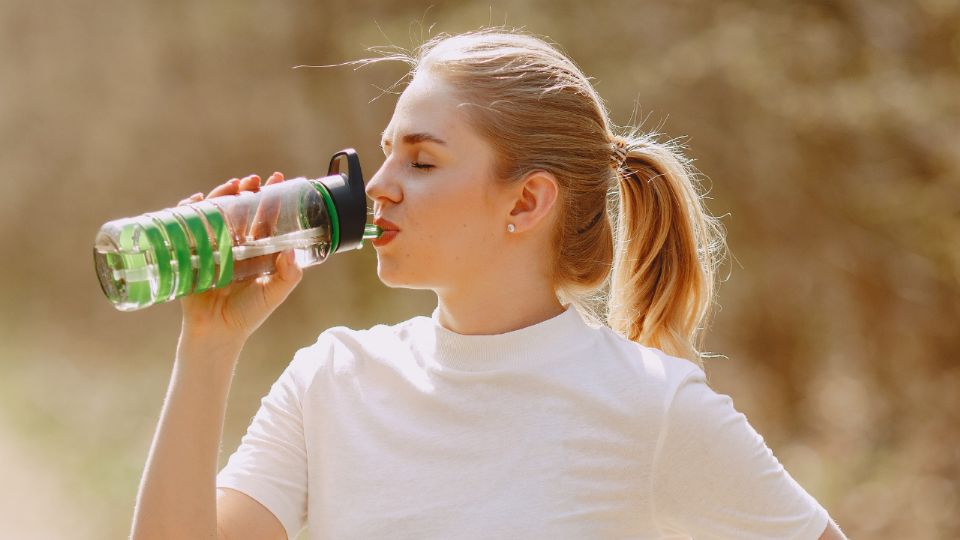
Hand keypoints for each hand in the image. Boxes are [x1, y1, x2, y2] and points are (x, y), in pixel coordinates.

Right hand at [177, 172, 303, 342]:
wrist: (216, 333)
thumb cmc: (248, 314)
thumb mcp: (273, 293)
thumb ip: (288, 275)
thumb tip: (292, 252)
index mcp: (256, 250)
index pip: (265, 218)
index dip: (271, 198)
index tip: (278, 180)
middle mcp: (235, 245)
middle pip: (240, 210)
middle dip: (246, 191)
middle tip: (252, 180)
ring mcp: (212, 247)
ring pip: (217, 213)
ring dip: (222, 195)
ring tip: (232, 185)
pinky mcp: (191, 254)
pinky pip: (188, 227)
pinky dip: (190, 211)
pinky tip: (196, 201)